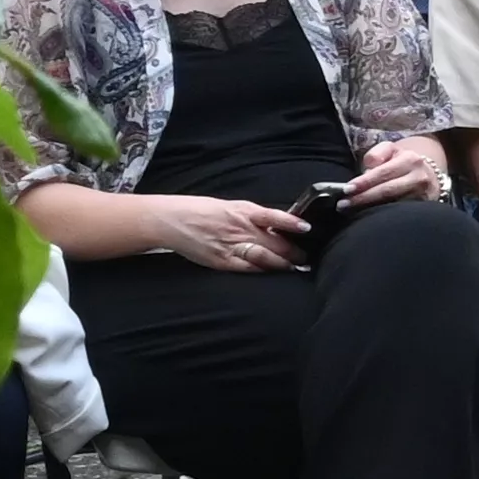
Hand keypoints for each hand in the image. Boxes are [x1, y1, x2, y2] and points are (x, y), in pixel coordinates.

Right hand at [161, 196, 308, 271]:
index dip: (292, 223)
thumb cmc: (202, 210)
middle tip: (306, 257)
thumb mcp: (231, 206)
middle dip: (294, 252)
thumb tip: (277, 225)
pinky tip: (272, 272)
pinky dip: (262, 270)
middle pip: (275, 243)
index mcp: (244, 211)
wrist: (172, 220)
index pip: (274, 217)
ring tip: (295, 267)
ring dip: (283, 264)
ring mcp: (231, 246)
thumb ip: (254, 216)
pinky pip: (248, 269)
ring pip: (265, 258)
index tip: (307, 228)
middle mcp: (240, 228)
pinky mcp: (222, 262)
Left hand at [342, 133, 452, 207]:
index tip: (346, 190)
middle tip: (343, 205)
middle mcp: (419, 178)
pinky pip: (399, 215)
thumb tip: (368, 169)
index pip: (383, 173)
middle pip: (387, 191)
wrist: (429, 175)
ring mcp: (423, 196)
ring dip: (369, 210)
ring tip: (350, 212)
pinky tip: (368, 219)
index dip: (364, 182)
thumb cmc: (402, 162)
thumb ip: (377, 153)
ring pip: (393, 205)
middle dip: (363, 199)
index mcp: (410, 160)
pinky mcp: (423, 209)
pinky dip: (381, 217)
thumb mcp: (391, 150)